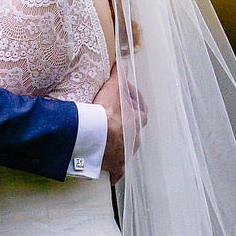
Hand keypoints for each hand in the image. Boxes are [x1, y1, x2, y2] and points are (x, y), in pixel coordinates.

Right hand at [94, 63, 146, 177]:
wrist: (93, 137)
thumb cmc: (104, 113)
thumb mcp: (113, 88)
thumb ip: (119, 75)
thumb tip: (123, 62)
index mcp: (136, 121)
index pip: (142, 111)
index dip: (135, 103)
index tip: (126, 98)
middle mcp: (133, 140)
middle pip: (135, 133)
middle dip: (128, 127)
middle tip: (117, 120)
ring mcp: (125, 155)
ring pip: (127, 151)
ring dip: (121, 146)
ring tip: (110, 141)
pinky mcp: (115, 168)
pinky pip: (117, 172)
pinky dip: (114, 171)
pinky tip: (110, 171)